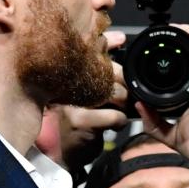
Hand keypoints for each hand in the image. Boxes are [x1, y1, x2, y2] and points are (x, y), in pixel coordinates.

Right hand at [36, 30, 128, 173]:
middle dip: (125, 84)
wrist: (61, 150)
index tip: (123, 43)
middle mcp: (66, 83)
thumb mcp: (89, 87)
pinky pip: (114, 115)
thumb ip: (103, 64)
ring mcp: (72, 102)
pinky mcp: (80, 121)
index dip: (111, 49)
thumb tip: (120, 37)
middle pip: (108, 73)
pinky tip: (115, 124)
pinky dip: (120, 121)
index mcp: (68, 71)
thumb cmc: (77, 116)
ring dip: (124, 104)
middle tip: (127, 95)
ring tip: (121, 110)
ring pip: (113, 93)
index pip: (93, 52)